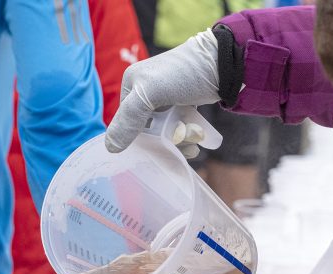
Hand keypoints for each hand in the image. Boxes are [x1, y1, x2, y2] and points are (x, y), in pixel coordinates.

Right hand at [105, 29, 219, 155]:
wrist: (222, 65)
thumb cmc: (184, 75)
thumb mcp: (151, 93)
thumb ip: (129, 119)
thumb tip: (110, 148)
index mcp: (131, 85)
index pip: (128, 124)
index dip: (146, 139)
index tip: (165, 144)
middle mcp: (145, 91)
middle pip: (150, 130)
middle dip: (169, 139)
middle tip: (188, 141)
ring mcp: (165, 98)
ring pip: (166, 130)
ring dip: (182, 139)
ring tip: (197, 137)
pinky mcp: (182, 104)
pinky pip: (179, 127)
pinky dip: (188, 134)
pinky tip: (198, 137)